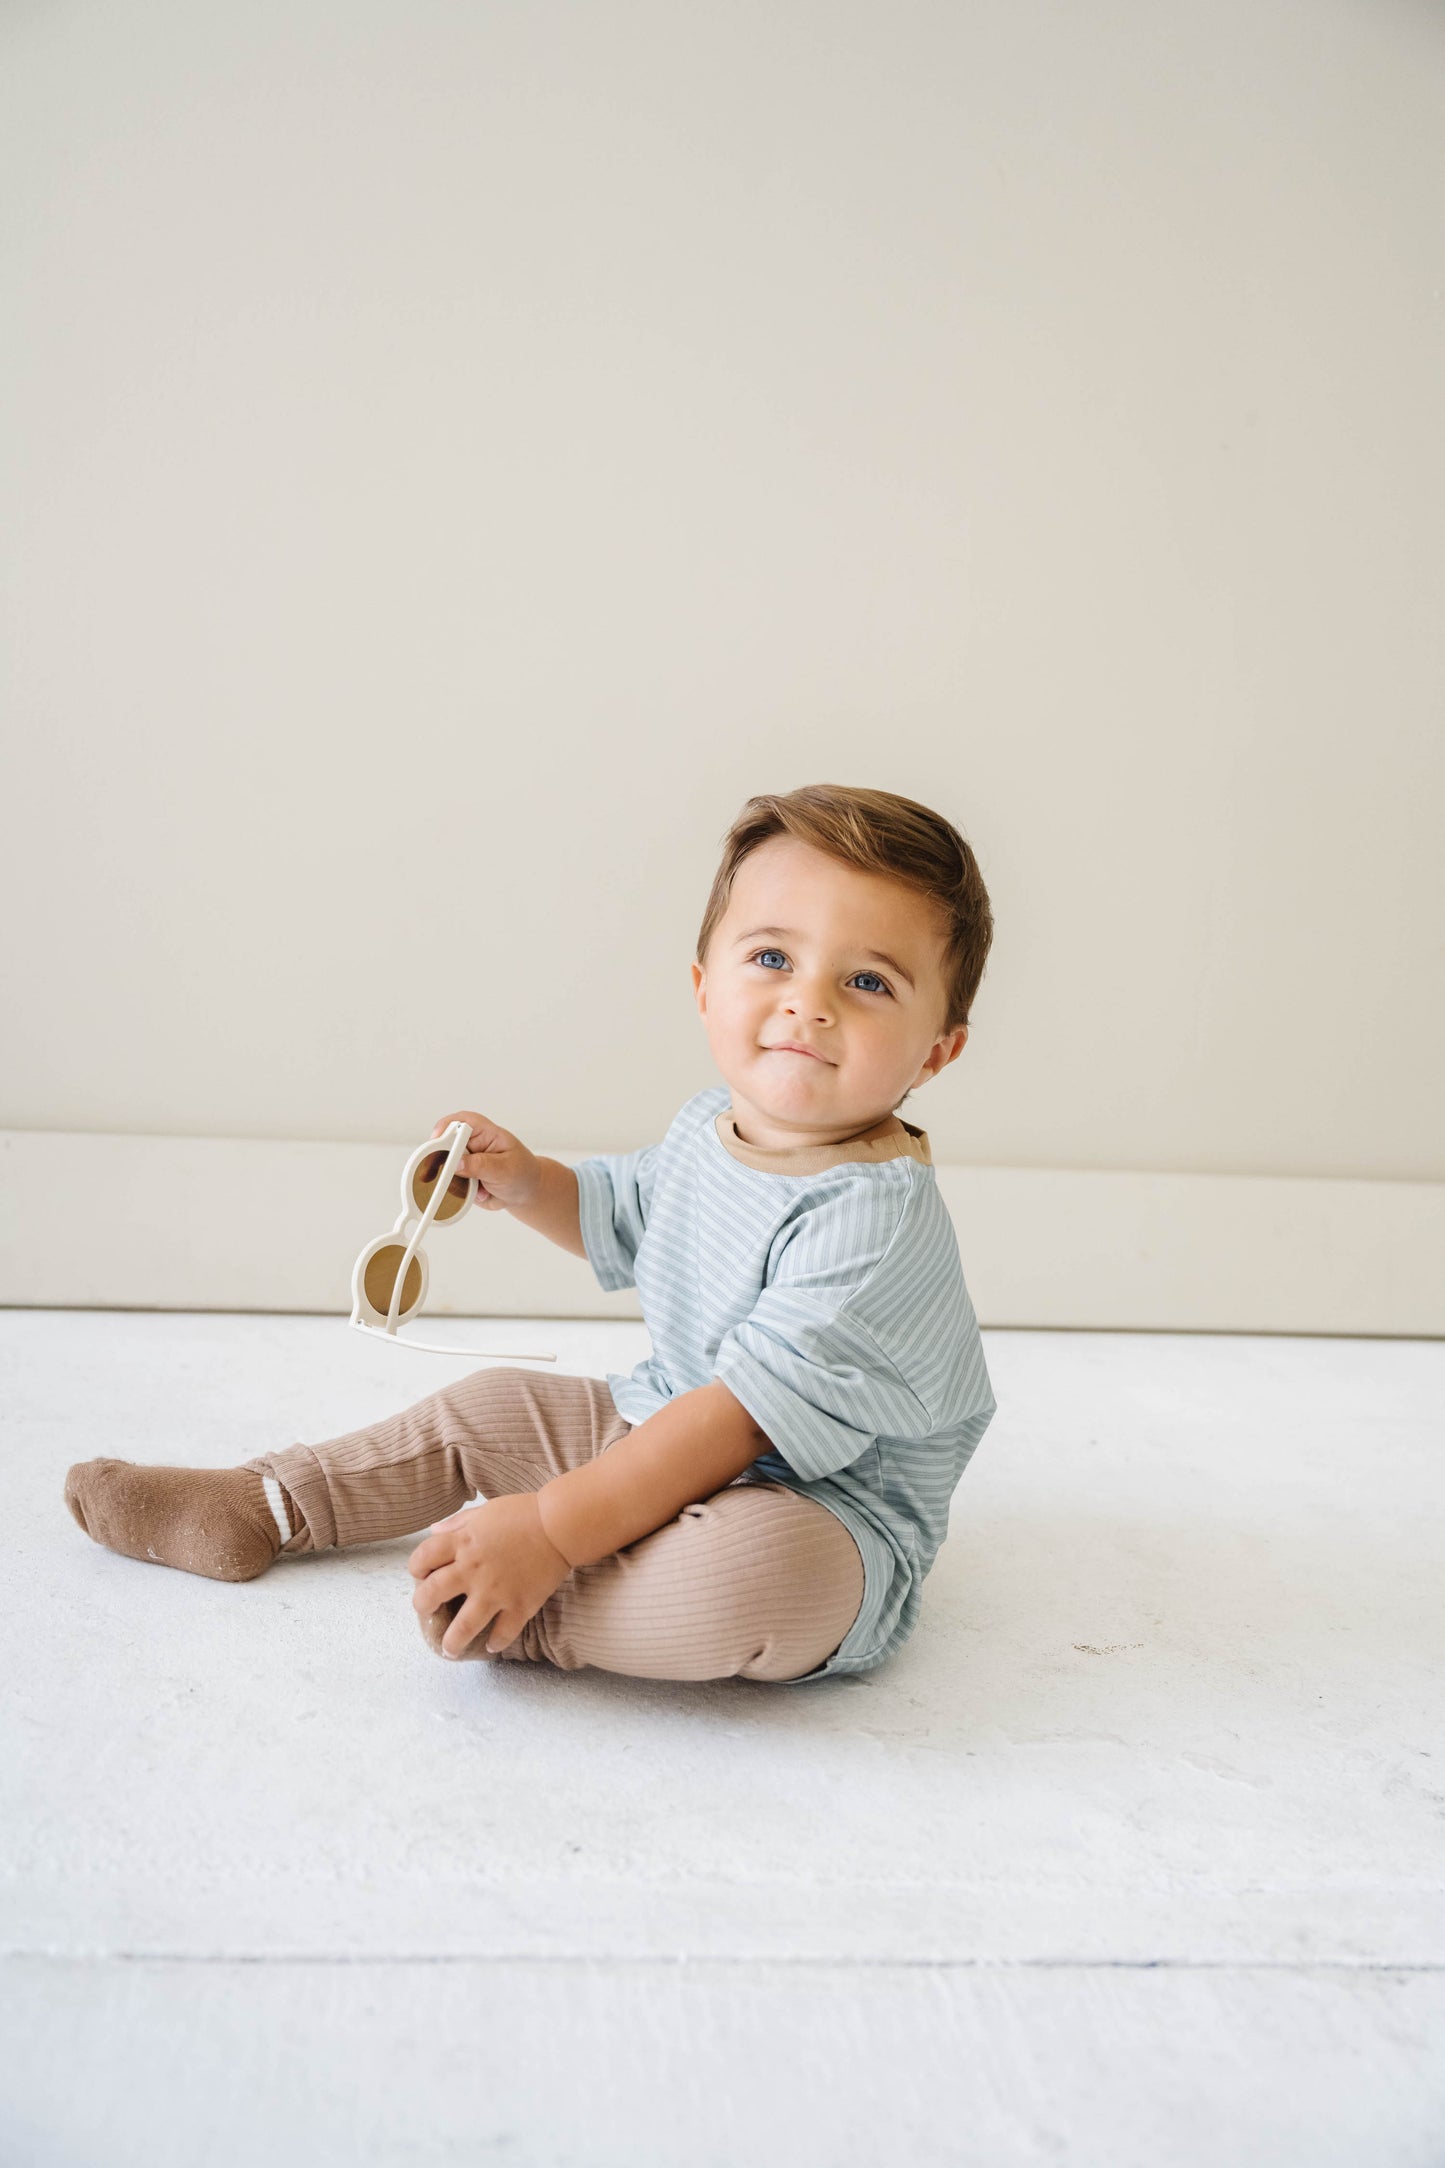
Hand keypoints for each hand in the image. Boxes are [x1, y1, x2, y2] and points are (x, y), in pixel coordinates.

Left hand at [407, 1493, 572, 1656]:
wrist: (561, 1524)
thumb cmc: (524, 1513)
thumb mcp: (485, 1511)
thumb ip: (457, 1523)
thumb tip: (433, 1530)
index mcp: (463, 1542)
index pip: (422, 1559)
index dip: (416, 1569)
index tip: (420, 1576)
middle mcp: (472, 1569)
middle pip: (431, 1594)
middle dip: (422, 1606)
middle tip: (427, 1612)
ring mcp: (496, 1591)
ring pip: (462, 1627)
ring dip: (451, 1642)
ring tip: (448, 1650)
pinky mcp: (519, 1606)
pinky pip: (503, 1633)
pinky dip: (496, 1642)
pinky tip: (491, 1644)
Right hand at [428, 1110, 541, 1212]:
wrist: (525, 1193)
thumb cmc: (522, 1173)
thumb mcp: (506, 1169)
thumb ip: (481, 1165)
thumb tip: (456, 1163)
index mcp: (485, 1132)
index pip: (461, 1122)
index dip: (445, 1128)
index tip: (436, 1140)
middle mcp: (471, 1144)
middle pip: (444, 1144)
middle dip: (438, 1159)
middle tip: (439, 1174)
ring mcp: (464, 1161)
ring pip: (444, 1168)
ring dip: (454, 1181)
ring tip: (478, 1189)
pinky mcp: (461, 1178)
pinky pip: (450, 1184)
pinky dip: (459, 1193)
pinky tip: (479, 1194)